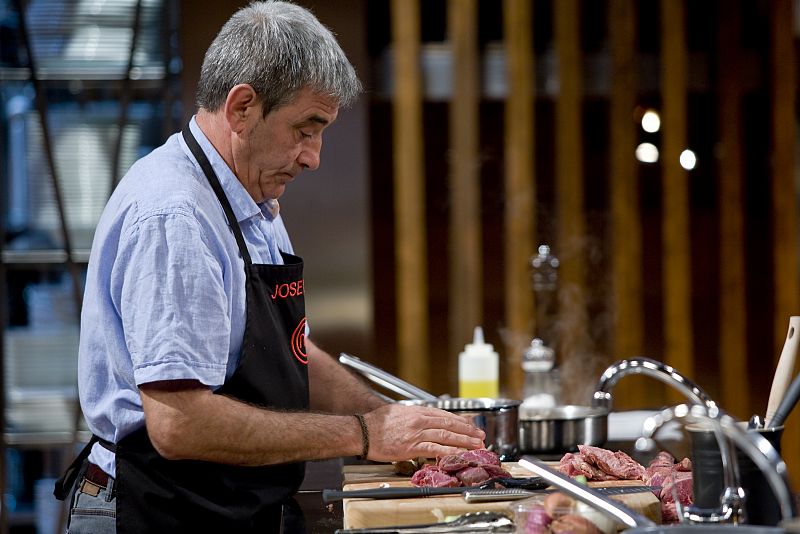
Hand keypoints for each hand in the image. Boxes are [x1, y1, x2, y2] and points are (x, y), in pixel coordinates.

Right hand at [361, 404, 485, 461]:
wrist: (362, 431)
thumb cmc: (376, 423)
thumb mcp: (397, 413)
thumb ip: (412, 416)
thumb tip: (422, 420)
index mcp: (417, 411)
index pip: (445, 415)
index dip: (460, 421)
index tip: (471, 426)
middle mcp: (420, 420)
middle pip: (450, 424)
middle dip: (468, 431)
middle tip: (481, 436)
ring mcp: (417, 433)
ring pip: (447, 436)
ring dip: (464, 441)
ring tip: (476, 445)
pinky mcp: (412, 446)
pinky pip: (435, 449)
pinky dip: (450, 452)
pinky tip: (459, 454)